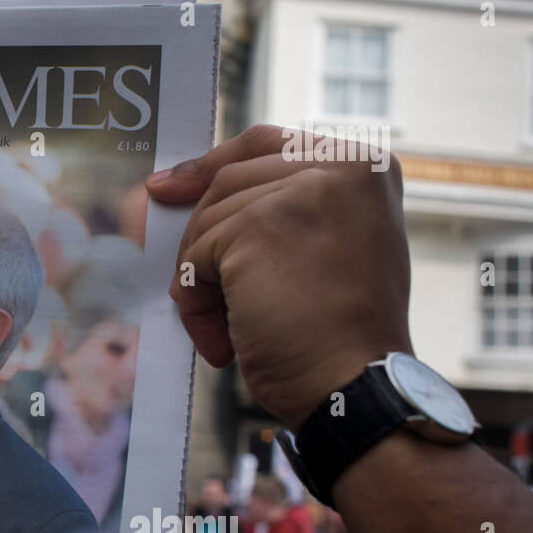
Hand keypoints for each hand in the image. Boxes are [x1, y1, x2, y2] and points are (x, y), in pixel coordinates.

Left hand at [147, 125, 412, 431]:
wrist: (355, 389)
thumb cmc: (340, 336)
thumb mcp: (330, 249)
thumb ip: (282, 211)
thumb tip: (179, 192)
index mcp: (366, 167)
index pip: (268, 143)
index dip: (212, 164)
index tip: (166, 185)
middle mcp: (341, 167)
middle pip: (229, 182)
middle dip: (205, 241)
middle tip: (202, 296)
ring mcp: (299, 192)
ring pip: (208, 222)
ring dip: (204, 284)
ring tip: (233, 330)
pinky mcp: (256, 228)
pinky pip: (195, 260)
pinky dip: (197, 307)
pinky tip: (226, 341)